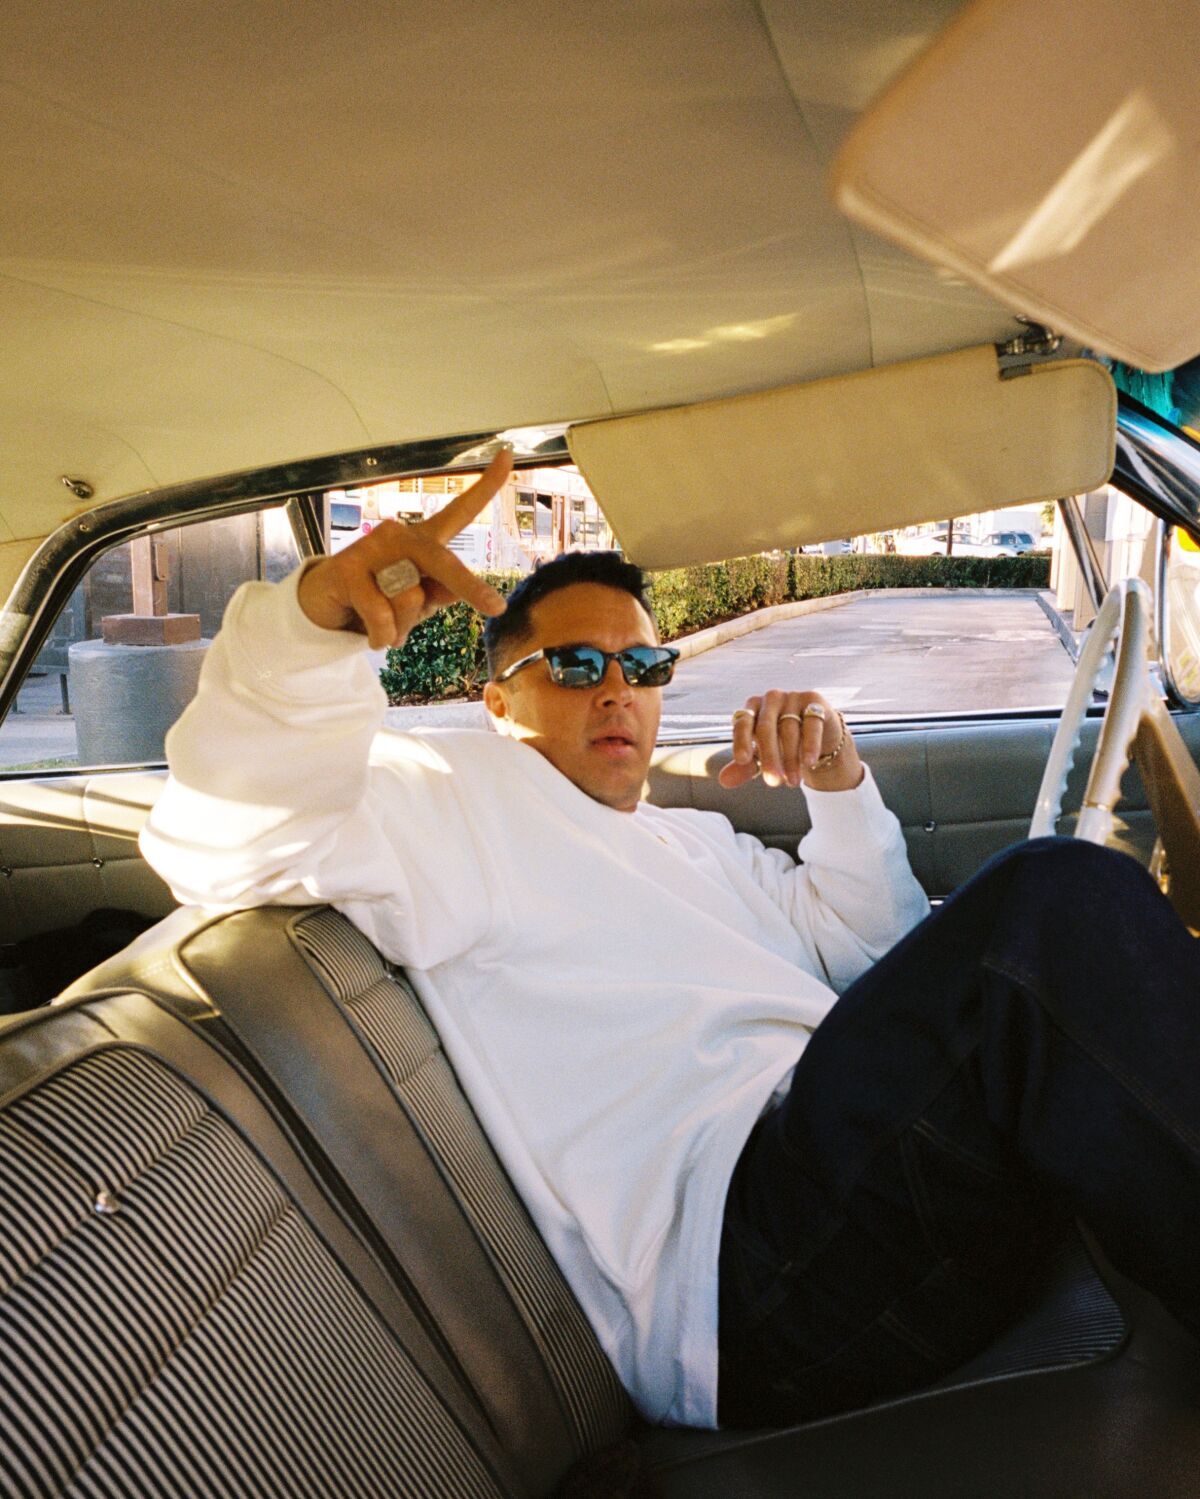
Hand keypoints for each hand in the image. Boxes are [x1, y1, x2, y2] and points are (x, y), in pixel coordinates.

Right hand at [297, 447, 512, 648]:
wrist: (327, 610)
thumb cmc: (381, 604)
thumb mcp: (419, 603)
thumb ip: (439, 594)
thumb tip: (455, 590)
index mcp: (424, 541)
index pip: (459, 510)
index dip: (485, 485)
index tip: (508, 454)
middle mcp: (400, 535)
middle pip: (443, 562)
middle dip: (470, 588)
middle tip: (496, 607)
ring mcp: (372, 547)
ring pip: (409, 598)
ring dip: (402, 627)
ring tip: (386, 627)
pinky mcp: (347, 568)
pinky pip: (382, 615)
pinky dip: (383, 637)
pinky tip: (372, 635)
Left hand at [717, 690, 862, 792]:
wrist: (818, 734)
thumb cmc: (782, 744)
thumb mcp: (762, 757)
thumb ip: (744, 767)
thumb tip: (724, 782)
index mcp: (752, 707)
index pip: (742, 722)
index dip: (741, 740)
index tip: (742, 760)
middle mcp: (771, 698)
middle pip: (765, 728)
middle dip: (769, 757)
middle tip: (772, 782)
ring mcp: (793, 696)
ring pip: (789, 730)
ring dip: (791, 759)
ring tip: (792, 782)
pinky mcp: (814, 700)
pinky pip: (812, 724)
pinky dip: (810, 744)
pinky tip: (809, 763)